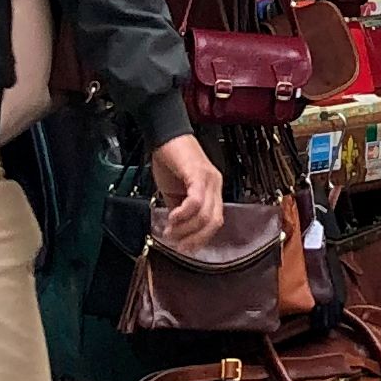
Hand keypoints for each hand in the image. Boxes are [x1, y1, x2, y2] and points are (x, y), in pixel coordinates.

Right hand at [150, 135, 225, 252]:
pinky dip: (184, 214)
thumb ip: (180, 210)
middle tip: (175, 242)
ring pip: (206, 215)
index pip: (215, 222)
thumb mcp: (175, 192)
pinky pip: (196, 201)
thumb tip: (177, 231)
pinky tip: (173, 217)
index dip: (200, 238)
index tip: (183, 246)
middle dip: (194, 238)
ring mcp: (209, 179)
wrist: (165, 134)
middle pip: (214, 222)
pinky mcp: (198, 173)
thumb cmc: (170, 160)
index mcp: (212, 190)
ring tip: (170, 230)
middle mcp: (215, 185)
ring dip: (186, 229)